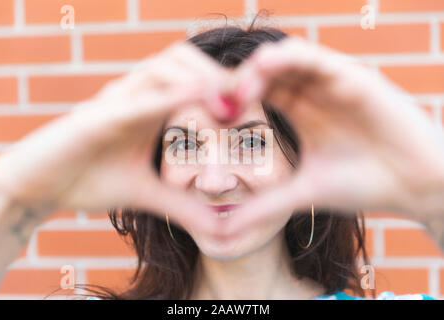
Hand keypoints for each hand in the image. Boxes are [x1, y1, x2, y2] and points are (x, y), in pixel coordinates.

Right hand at [0, 42, 229, 229]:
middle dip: (219, 74)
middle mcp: (134, 96)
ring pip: (160, 68)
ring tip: (228, 103)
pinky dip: (163, 97)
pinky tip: (191, 97)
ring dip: (198, 78)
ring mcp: (112, 102)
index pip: (193, 80)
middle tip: (250, 98)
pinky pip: (133, 101)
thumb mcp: (146, 196)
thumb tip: (220, 228)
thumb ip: (182, 206)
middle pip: (182, 59)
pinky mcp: (92, 118)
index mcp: (149, 107)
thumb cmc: (89, 179)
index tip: (256, 105)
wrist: (39, 186)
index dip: (226, 86)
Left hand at [228, 36, 443, 232]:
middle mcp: (313, 92)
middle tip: (216, 100)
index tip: (205, 114)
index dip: (229, 99)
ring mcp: (333, 82)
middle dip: (238, 81)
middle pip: (265, 72)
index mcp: (299, 112)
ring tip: (239, 89)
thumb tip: (225, 230)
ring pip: (287, 58)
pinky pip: (317, 58)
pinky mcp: (354, 77)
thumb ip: (264, 207)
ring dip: (259, 67)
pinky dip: (290, 58)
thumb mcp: (303, 194)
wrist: (415, 185)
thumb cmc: (363, 185)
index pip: (256, 92)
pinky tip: (265, 68)